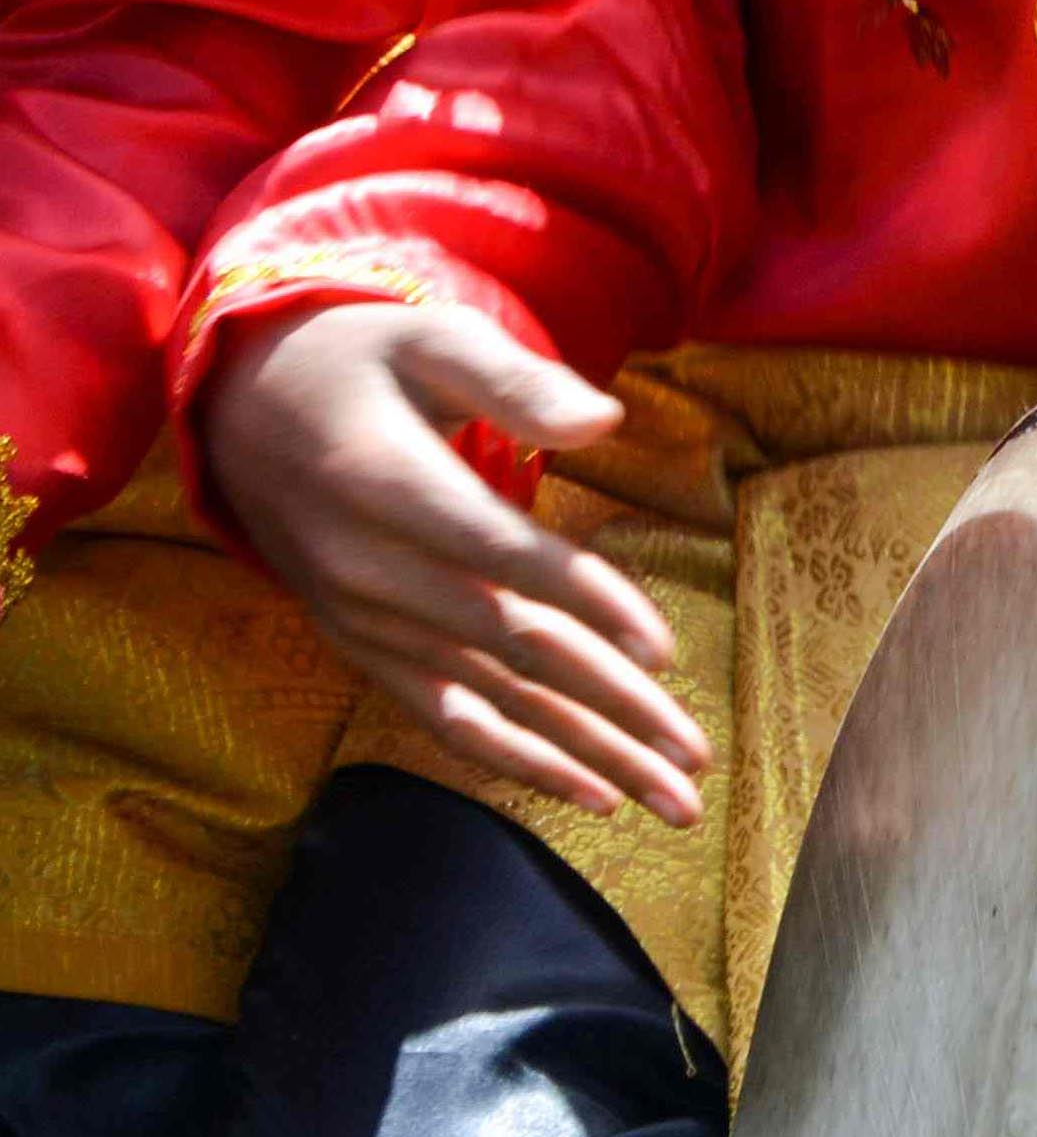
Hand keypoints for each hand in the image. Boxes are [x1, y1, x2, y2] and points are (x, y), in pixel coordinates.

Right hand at [202, 306, 700, 825]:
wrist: (241, 404)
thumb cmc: (363, 358)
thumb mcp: (432, 337)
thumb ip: (516, 381)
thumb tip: (604, 420)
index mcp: (387, 489)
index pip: (504, 560)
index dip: (588, 604)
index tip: (664, 651)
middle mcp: (367, 572)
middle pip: (512, 650)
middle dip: (612, 708)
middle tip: (695, 759)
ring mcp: (361, 620)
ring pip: (491, 700)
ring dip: (586, 755)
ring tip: (670, 799)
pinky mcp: (361, 646)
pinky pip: (443, 715)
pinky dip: (514, 758)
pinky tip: (587, 792)